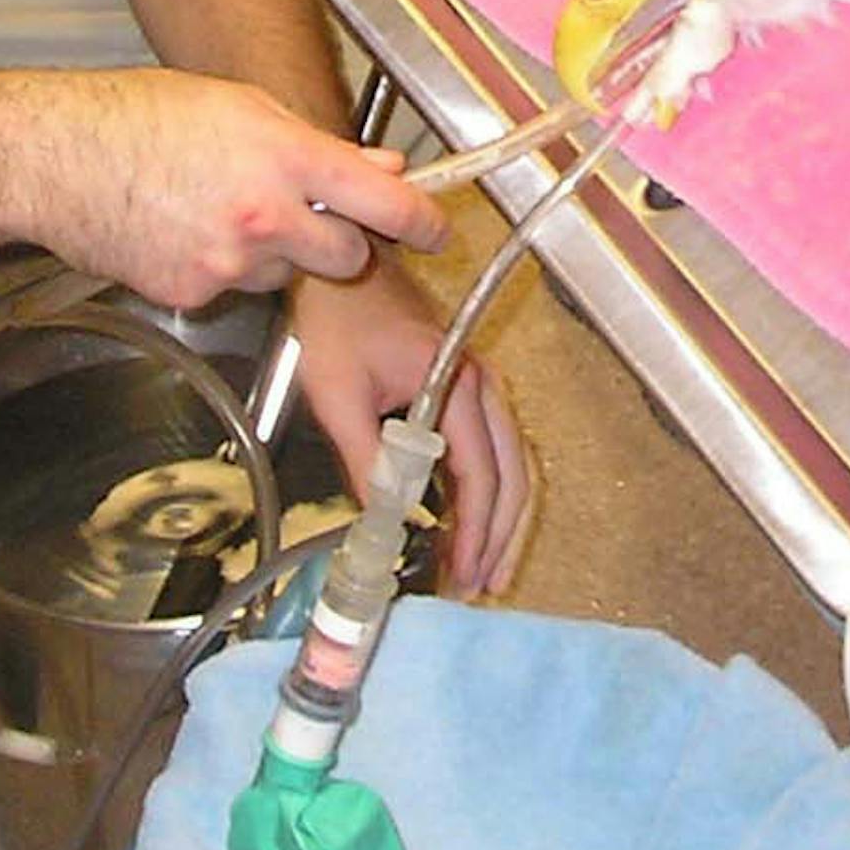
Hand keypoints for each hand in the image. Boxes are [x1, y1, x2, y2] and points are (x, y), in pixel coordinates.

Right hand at [7, 70, 447, 309]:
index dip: (422, 221)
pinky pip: (232, 290)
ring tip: (216, 209)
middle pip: (347, 257)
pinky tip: (182, 232)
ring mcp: (227, 263)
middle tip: (307, 215)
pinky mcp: (193, 295)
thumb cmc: (137, 117)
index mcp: (283, 157)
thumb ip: (315, 144)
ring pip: (285, 274)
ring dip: (273, 252)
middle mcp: (264, 216)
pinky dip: (220, 269)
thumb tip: (380, 167)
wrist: (52, 158)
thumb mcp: (240, 107)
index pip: (383, 201)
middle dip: (340, 244)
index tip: (436, 230)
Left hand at [288, 258, 533, 596]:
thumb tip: (382, 517)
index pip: (478, 473)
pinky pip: (497, 446)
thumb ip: (364, 456)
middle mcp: (480, 385)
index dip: (474, 530)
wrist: (343, 263)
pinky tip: (474, 521)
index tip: (463, 573)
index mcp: (453, 385)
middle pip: (511, 473)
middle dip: (499, 536)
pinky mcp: (467, 385)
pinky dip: (494, 490)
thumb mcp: (337, 392)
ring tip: (487, 567)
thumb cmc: (337, 320)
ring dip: (504, 518)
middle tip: (481, 585)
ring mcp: (479, 384)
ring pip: (512, 462)